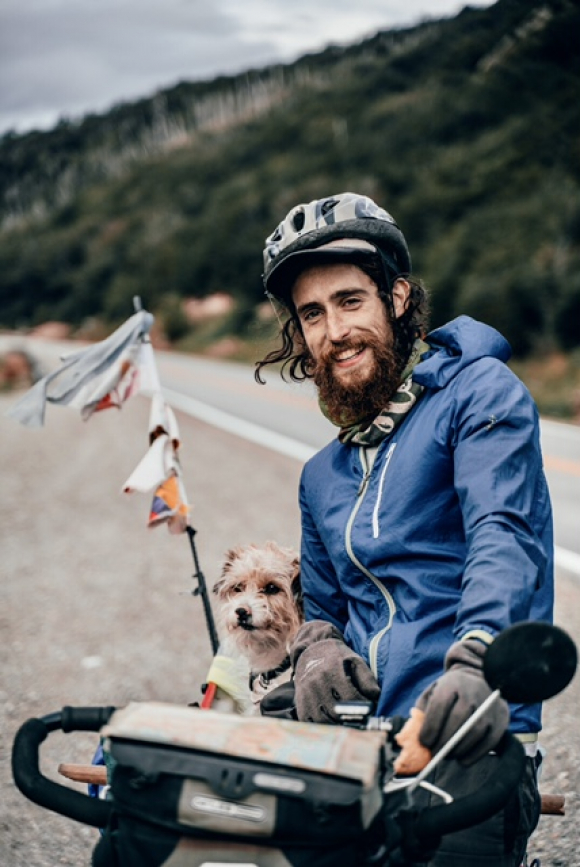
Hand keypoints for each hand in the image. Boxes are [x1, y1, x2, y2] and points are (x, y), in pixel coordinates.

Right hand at [290, 620, 379, 722]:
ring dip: (338, 726)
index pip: (350, 697)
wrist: (311, 651)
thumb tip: (375, 696)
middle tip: (362, 722)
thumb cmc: (336, 658)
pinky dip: (323, 727)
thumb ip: (366, 678)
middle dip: (352, 720)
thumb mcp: (354, 661)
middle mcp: (317, 683)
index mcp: (332, 671)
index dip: (362, 708)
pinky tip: (333, 725)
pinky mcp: (300, 702)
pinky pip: (310, 722)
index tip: (370, 711)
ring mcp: (306, 694)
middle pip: (336, 712)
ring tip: (349, 725)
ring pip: (323, 720)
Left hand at [416, 639, 509, 764]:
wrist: (478, 680)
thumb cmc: (450, 692)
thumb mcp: (434, 693)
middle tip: (434, 754)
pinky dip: (474, 754)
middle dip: (444, 741)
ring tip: (447, 756)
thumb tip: (415, 739)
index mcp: (452, 682)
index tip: (424, 743)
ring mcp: (490, 704)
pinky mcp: (502, 718)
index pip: (440, 704)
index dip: (431, 726)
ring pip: (474, 732)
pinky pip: (489, 741)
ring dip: (458, 749)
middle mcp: (473, 690)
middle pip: (458, 719)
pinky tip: (462, 759)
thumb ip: (423, 712)